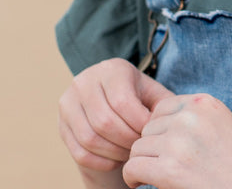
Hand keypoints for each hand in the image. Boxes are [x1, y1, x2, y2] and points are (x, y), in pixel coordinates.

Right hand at [58, 58, 173, 175]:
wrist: (108, 98)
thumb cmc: (136, 97)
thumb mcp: (151, 93)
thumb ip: (164, 104)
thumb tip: (170, 120)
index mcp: (111, 69)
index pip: (122, 102)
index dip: (138, 124)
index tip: (151, 134)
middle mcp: (85, 81)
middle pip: (105, 122)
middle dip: (127, 141)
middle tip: (140, 148)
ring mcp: (68, 102)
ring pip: (90, 138)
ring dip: (114, 153)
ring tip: (130, 153)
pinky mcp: (61, 124)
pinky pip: (79, 152)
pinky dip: (101, 161)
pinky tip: (116, 159)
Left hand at [122, 93, 231, 188]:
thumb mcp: (221, 125)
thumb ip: (193, 117)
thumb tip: (153, 124)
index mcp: (204, 102)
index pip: (161, 108)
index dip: (160, 130)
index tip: (165, 148)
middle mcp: (190, 116)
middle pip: (148, 127)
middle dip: (151, 147)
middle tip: (160, 166)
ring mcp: (179, 141)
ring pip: (138, 147)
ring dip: (142, 163)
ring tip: (152, 176)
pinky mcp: (170, 169)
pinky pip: (133, 167)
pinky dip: (133, 177)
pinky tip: (141, 184)